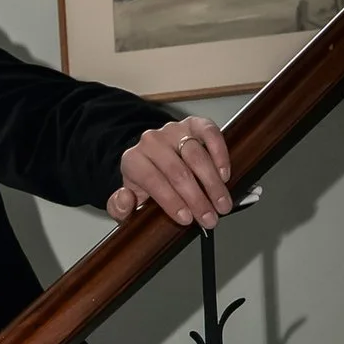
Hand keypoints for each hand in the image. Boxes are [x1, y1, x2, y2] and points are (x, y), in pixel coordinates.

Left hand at [109, 116, 236, 230]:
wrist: (153, 158)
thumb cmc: (144, 182)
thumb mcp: (127, 199)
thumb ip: (119, 207)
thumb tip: (124, 198)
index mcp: (133, 160)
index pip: (153, 180)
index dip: (172, 201)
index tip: (187, 219)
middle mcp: (152, 142)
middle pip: (178, 171)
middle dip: (197, 199)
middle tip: (209, 218)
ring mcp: (174, 131)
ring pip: (196, 155)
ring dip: (212, 183)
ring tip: (221, 203)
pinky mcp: (193, 125)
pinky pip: (209, 133)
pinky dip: (219, 154)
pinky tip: (224, 174)